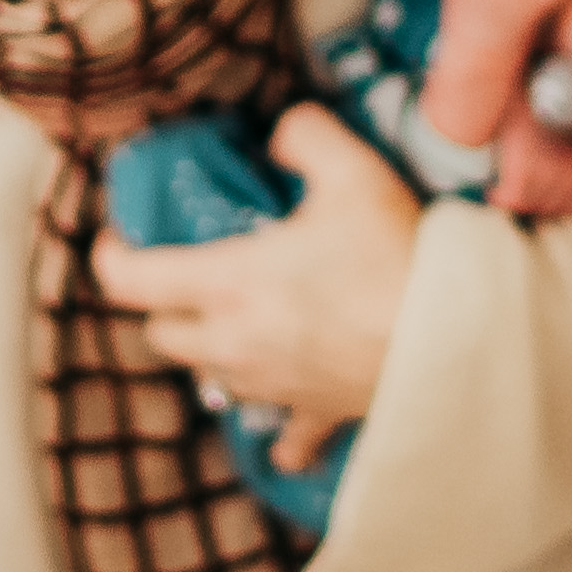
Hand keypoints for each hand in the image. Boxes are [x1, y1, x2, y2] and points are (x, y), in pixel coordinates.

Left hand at [101, 108, 421, 461]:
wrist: (459, 339)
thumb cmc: (397, 256)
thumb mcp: (351, 169)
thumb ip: (302, 134)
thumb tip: (281, 134)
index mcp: (229, 283)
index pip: (130, 281)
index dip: (112, 256)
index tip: (121, 239)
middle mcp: (236, 344)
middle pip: (160, 336)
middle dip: (164, 306)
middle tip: (188, 275)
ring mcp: (273, 388)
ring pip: (210, 378)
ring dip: (213, 351)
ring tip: (241, 324)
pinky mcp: (315, 417)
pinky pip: (283, 437)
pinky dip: (279, 426)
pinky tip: (286, 419)